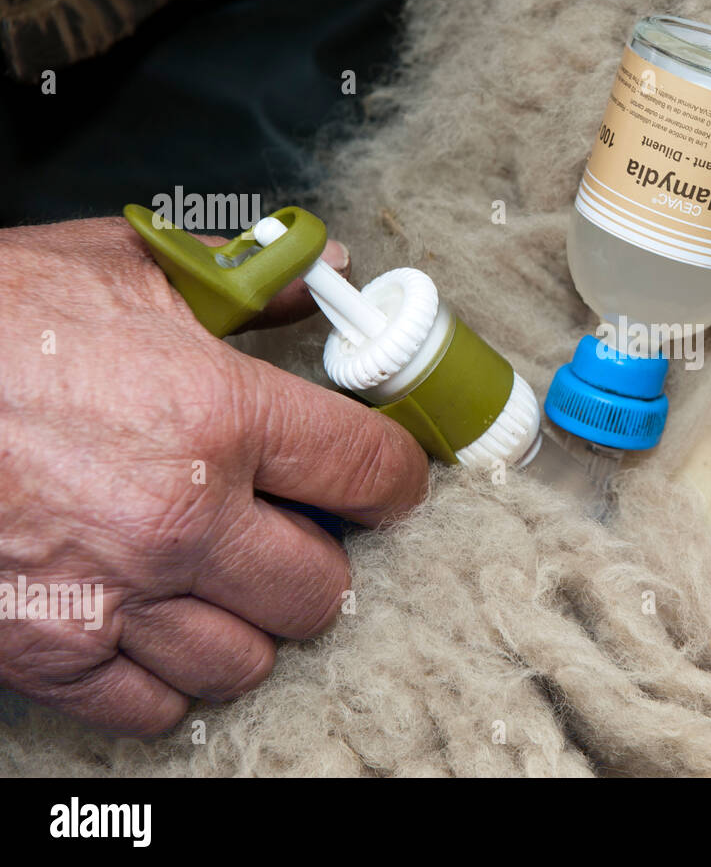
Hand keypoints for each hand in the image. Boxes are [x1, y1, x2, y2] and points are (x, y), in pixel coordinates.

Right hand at [0, 218, 427, 735]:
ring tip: (223, 580)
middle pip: (324, 588)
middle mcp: (181, 516)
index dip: (398, 481)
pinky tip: (156, 627)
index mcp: (217, 414)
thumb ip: (243, 281)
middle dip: (321, 558)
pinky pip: (154, 706)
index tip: (388, 486)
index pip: (372, 474)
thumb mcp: (125, 266)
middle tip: (293, 531)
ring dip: (249, 623)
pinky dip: (168, 677)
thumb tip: (324, 278)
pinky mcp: (49, 651)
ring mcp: (116, 594)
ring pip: (248, 659)